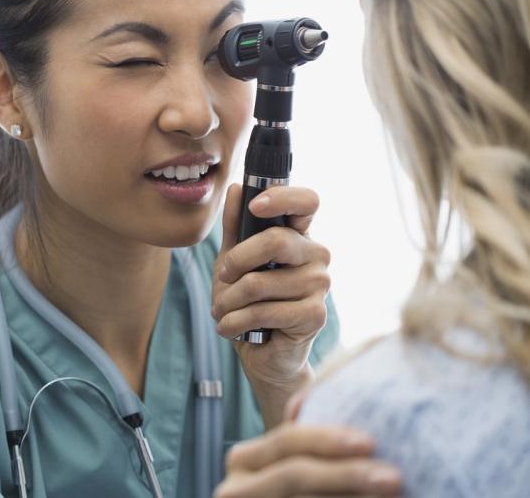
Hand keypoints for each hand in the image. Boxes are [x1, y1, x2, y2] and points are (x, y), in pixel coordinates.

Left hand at [212, 184, 331, 390]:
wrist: (261, 354)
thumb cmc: (248, 302)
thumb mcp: (233, 260)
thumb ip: (235, 226)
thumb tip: (237, 188)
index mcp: (299, 236)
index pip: (308, 201)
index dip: (283, 198)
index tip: (255, 206)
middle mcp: (317, 255)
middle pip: (276, 240)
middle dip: (236, 261)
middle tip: (223, 278)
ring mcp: (320, 285)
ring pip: (260, 282)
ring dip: (228, 301)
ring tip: (222, 311)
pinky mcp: (315, 315)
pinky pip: (264, 310)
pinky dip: (235, 321)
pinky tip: (230, 328)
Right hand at [214, 423, 402, 497]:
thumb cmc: (300, 489)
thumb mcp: (294, 464)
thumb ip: (306, 443)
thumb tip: (323, 409)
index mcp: (245, 460)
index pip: (287, 440)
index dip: (327, 439)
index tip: (371, 442)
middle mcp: (236, 487)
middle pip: (294, 473)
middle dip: (345, 474)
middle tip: (392, 477)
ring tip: (393, 494)